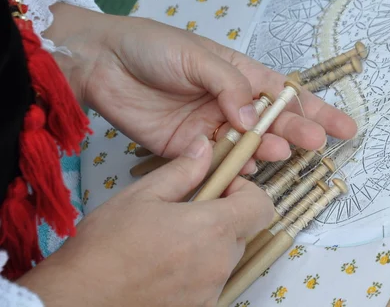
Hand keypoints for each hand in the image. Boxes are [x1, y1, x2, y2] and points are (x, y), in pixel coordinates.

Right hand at [17, 134, 272, 305]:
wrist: (78, 301)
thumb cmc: (106, 246)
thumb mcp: (142, 196)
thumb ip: (183, 170)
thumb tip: (206, 147)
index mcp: (213, 229)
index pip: (262, 205)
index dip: (245, 191)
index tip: (219, 187)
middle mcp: (220, 264)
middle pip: (243, 231)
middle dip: (224, 216)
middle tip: (187, 212)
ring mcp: (211, 292)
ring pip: (226, 257)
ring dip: (209, 244)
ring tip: (170, 241)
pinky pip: (211, 282)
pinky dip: (198, 270)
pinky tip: (165, 265)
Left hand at [48, 4, 356, 172]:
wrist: (103, 64)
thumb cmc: (154, 47)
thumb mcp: (198, 56)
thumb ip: (229, 87)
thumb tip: (255, 120)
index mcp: (239, 75)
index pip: (285, 93)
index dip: (315, 109)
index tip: (343, 126)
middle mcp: (231, 104)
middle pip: (275, 123)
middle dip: (299, 131)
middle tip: (316, 142)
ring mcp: (212, 129)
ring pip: (250, 146)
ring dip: (269, 149)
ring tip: (281, 150)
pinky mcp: (188, 149)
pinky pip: (219, 162)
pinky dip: (236, 167)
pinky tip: (249, 167)